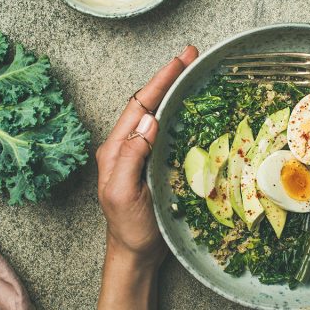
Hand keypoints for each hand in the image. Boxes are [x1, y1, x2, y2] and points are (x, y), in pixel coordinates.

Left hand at [96, 46, 198, 266]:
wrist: (136, 253)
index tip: (180, 60)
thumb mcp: (125, 194)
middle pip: (148, 103)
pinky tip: (192, 107)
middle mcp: (127, 146)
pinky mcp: (155, 163)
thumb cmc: (129, 228)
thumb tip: (148, 120)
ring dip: (174, 91)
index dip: (160, 81)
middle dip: (168, 77)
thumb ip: (130, 157)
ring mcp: (141, 154)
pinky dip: (179, 113)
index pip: (139, 106)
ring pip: (158, 114)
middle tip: (191, 56)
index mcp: (116, 149)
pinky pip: (167, 131)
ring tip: (193, 73)